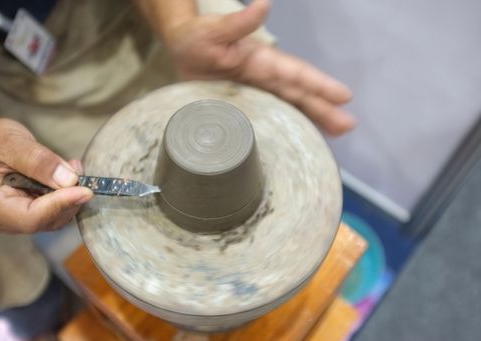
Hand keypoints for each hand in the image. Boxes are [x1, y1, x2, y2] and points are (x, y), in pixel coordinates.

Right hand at [0, 118, 92, 233]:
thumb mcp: (9, 141)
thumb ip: (38, 160)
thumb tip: (69, 180)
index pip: (31, 217)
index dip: (60, 205)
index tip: (84, 189)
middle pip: (44, 221)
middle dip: (68, 199)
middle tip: (79, 172)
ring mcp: (10, 220)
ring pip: (51, 219)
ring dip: (68, 197)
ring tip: (72, 169)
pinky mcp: (22, 215)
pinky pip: (50, 212)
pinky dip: (63, 197)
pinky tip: (66, 176)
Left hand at [162, 0, 355, 135]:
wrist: (182, 49)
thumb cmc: (198, 37)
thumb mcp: (214, 30)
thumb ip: (238, 23)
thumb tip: (264, 4)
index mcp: (262, 61)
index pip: (296, 73)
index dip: (319, 84)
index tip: (344, 96)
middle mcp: (266, 77)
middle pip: (300, 94)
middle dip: (325, 108)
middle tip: (350, 125)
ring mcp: (259, 92)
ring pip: (292, 106)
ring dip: (314, 119)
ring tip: (338, 134)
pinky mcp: (248, 105)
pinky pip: (274, 116)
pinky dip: (291, 124)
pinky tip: (304, 136)